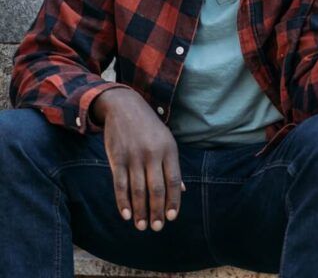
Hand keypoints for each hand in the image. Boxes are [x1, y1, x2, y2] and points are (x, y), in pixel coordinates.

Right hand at [91, 88, 182, 231]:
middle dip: (157, 211)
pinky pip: (120, 184)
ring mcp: (134, 156)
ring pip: (138, 190)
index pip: (173, 181)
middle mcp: (153, 154)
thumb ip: (173, 166)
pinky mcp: (117, 158)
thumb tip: (183, 190)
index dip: (173, 201)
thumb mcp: (167, 141)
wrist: (125, 107)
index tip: (171, 218)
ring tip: (141, 226)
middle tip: (156, 227)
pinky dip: (123, 201)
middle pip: (156, 189)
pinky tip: (126, 214)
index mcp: (169, 150)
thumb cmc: (150, 128)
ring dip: (140, 210)